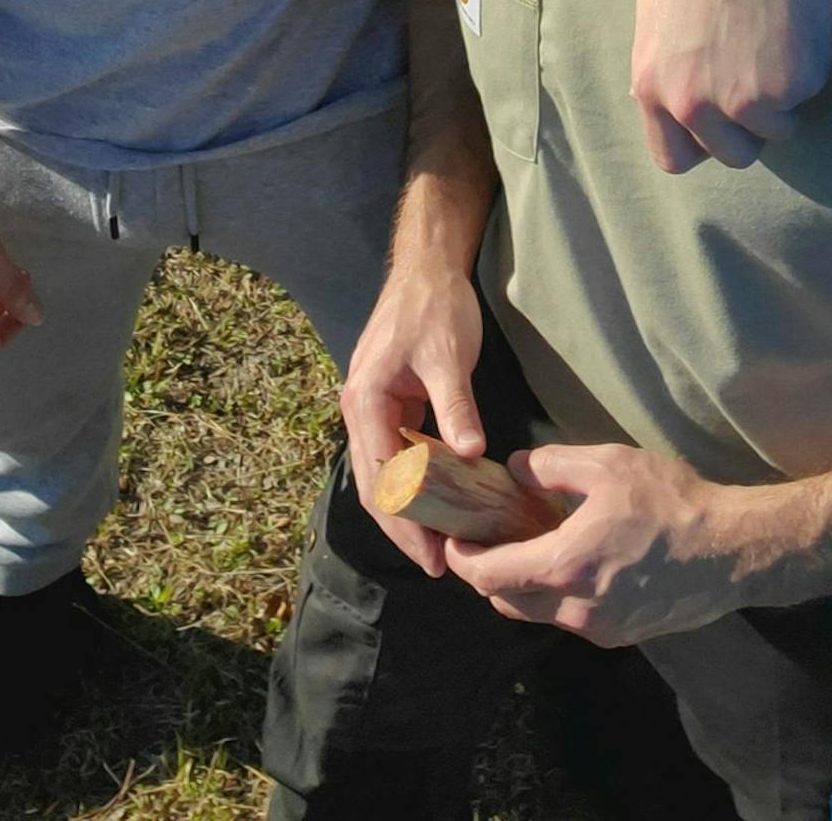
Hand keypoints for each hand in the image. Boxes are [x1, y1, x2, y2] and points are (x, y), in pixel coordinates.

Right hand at [341, 258, 485, 575]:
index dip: (406, 523)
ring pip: (383, 473)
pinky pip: (396, 453)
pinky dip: (413, 482)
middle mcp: (359, 409)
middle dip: (403, 528)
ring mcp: (371, 407)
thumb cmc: (434, 307)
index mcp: (365, 401)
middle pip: (375, 484)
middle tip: (435, 564)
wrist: (427, 266)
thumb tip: (471, 455)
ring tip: (436, 544)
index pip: (382, 479)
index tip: (432, 556)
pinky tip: (437, 502)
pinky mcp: (388, 403)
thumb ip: (456, 406)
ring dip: (406, 510)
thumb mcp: (449, 356)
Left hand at [446, 445, 741, 645]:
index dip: (464, 561)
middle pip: (507, 602)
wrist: (730, 551)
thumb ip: (553, 466)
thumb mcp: (608, 465)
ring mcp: (599, 629)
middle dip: (489, 574)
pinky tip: (571, 559)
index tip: (454, 540)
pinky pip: (570, 618)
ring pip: (539, 613)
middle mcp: (575, 610)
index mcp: (564, 567)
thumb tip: (517, 469)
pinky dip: (556, 593)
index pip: (490, 577)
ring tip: (530, 543)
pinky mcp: (621, 635)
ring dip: (524, 584)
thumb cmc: (670, 502)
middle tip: (489, 537)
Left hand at [631, 0, 831, 172]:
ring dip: (784, 96)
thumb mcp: (657, 17)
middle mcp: (692, 102)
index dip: (703, 143)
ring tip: (778, 38)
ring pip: (777, 130)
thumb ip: (667, 70)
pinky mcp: (791, 84)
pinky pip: (808, 95)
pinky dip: (809, 66)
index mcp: (652, 85)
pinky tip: (794, 19)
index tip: (721, 123)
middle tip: (762, 80)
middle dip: (751, 128)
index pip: (673, 158)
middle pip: (732, 154)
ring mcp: (743, 98)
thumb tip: (677, 106)